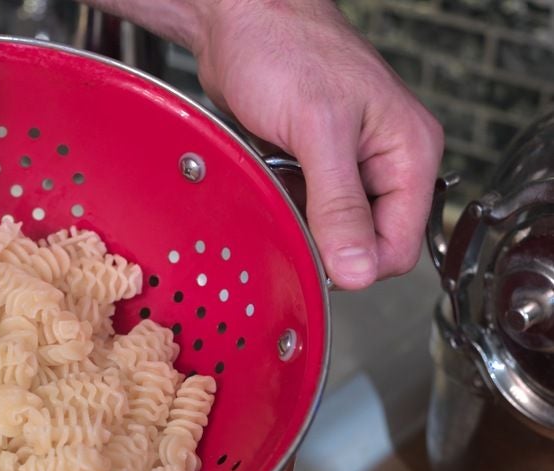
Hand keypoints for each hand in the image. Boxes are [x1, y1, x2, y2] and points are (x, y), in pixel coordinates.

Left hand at [192, 0, 443, 287]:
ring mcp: (349, 167)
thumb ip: (339, 204)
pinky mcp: (313, 166)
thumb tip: (358, 269)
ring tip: (279, 190)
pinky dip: (286, 208)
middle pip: (366, 244)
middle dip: (327, 244)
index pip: (400, 246)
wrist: (237, 22)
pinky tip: (270, 184)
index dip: (359, 265)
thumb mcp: (318, 130)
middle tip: (291, 218)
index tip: (318, 260)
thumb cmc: (284, 48)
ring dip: (302, 226)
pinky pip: (305, 212)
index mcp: (409, 152)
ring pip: (332, 232)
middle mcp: (385, 163)